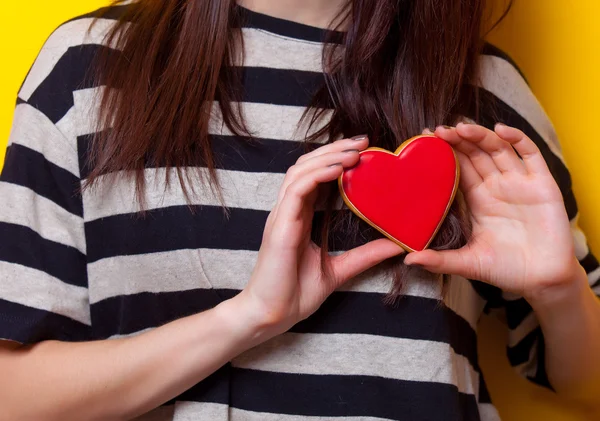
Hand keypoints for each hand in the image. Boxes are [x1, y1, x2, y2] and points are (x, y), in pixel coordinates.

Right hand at [237, 136, 403, 337]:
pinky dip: (316, 175)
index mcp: (299, 217)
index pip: (316, 176)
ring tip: (355, 151)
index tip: (365, 151)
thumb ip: (365, 255)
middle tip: (364, 141)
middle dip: (334, 150)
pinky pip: (296, 191)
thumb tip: (397, 246)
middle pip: (307, 166)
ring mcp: (282, 217)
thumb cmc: (296, 293)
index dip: (337, 159)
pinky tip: (338, 169)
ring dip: (327, 157)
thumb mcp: (339, 270)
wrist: (272, 316)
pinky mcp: (280, 227)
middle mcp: (288, 211)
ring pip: (300, 171)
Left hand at [405, 123, 581, 298]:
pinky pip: (531, 154)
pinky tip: (501, 129)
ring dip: (480, 135)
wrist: (543, 280)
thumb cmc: (506, 270)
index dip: (443, 153)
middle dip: (458, 140)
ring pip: (498, 148)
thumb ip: (440, 261)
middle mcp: (497, 186)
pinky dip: (518, 138)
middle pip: (475, 153)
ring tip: (461, 128)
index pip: (458, 168)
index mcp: (478, 199)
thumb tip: (408, 260)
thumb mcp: (468, 264)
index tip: (423, 141)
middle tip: (438, 131)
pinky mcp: (542, 184)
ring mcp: (519, 183)